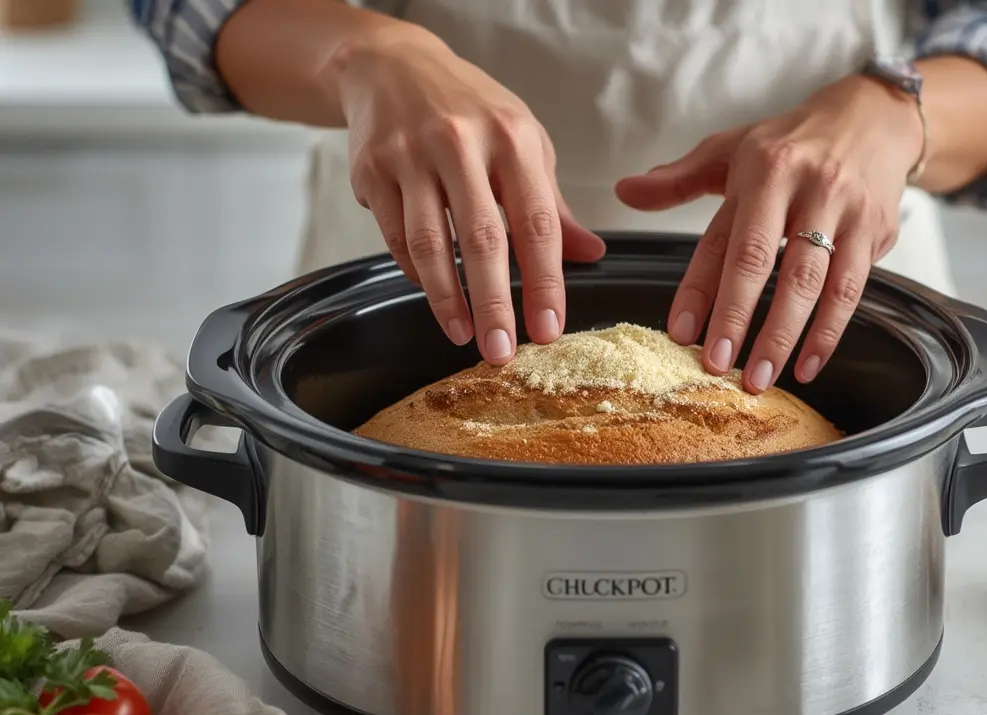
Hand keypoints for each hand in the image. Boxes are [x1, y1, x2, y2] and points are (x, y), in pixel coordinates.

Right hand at [331, 25, 605, 363]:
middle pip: (482, 239)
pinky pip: (396, 236)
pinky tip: (433, 294)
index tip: (547, 328)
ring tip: (463, 334)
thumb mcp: (524, 143)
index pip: (536, 222)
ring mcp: (411, 155)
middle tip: (501, 351)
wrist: (394, 67)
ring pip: (430, 243)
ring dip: (447, 299)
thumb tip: (590, 254)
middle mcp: (460, 142)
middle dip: (494, 303)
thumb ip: (553, 204)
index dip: (544, 282)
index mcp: (511, 138)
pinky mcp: (372, 170)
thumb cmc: (471, 110)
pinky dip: (415, 272)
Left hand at [615, 75, 922, 392]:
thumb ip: (678, 179)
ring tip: (760, 378)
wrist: (874, 118)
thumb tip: (625, 191)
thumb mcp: (731, 149)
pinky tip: (807, 364)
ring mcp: (843, 210)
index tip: (681, 333)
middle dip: (738, 319)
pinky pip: (851, 291)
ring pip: (812, 283)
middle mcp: (802, 188)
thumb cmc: (793, 142)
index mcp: (760, 171)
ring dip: (783, 337)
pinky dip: (828, 334)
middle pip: (764, 261)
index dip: (699, 290)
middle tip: (719, 367)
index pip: (722, 239)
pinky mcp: (874, 232)